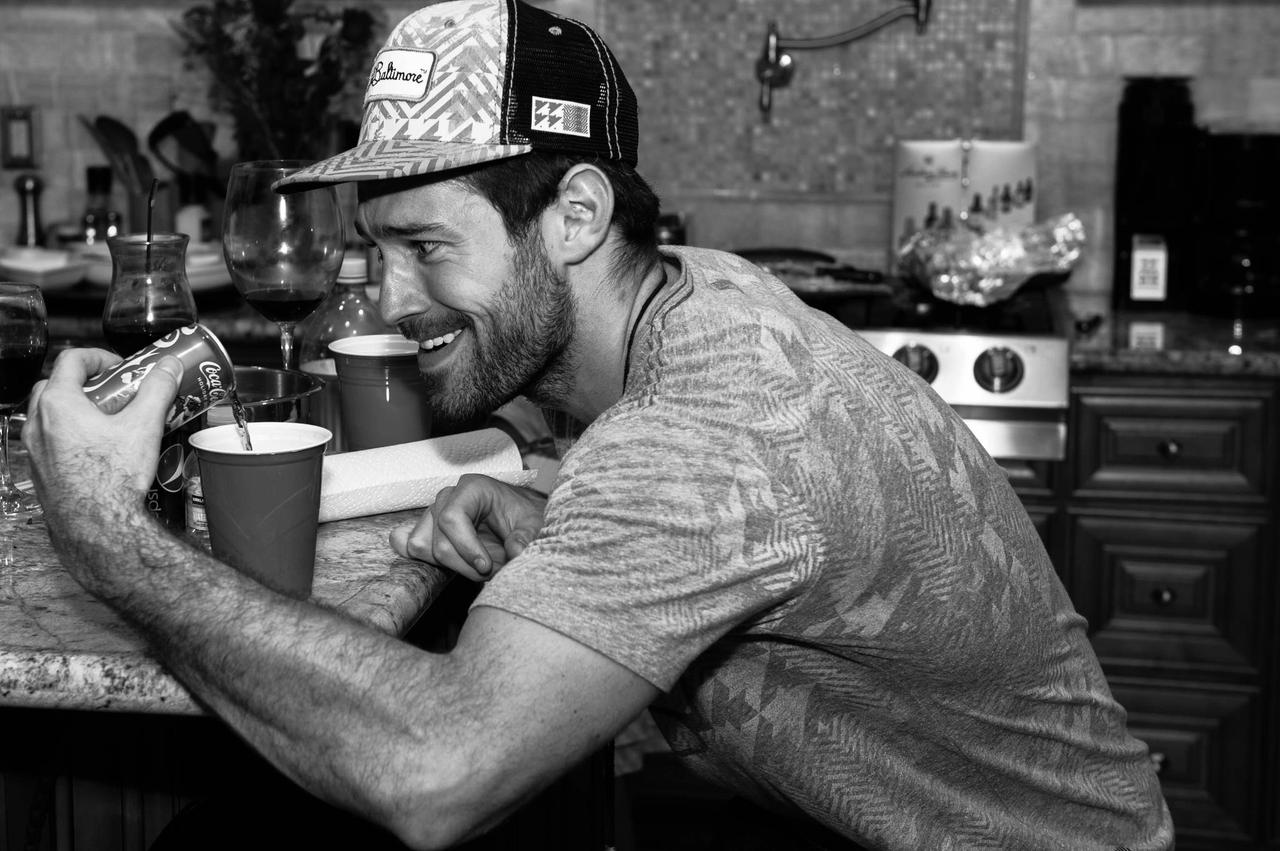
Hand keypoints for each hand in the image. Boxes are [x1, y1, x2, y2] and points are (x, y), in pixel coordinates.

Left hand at [24, 348, 181, 580]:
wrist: (96, 526)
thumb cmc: (112, 478)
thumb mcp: (144, 426)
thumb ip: (157, 390)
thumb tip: (167, 368)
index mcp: (59, 404)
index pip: (71, 360)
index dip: (98, 357)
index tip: (119, 367)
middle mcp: (38, 424)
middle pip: (55, 386)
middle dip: (84, 383)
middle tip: (112, 392)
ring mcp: (35, 450)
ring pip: (48, 416)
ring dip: (74, 410)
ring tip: (107, 422)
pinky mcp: (40, 472)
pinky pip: (50, 443)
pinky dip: (69, 436)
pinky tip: (97, 451)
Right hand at [390, 474, 546, 581]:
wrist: (519, 521)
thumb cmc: (524, 519)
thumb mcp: (534, 525)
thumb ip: (526, 537)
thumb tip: (516, 551)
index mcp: (472, 488)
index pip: (451, 518)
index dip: (466, 547)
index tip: (485, 566)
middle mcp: (448, 497)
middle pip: (437, 539)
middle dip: (463, 564)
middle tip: (490, 573)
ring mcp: (433, 513)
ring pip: (420, 547)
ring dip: (448, 566)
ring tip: (476, 569)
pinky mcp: (426, 530)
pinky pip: (407, 545)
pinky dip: (421, 559)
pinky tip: (446, 566)